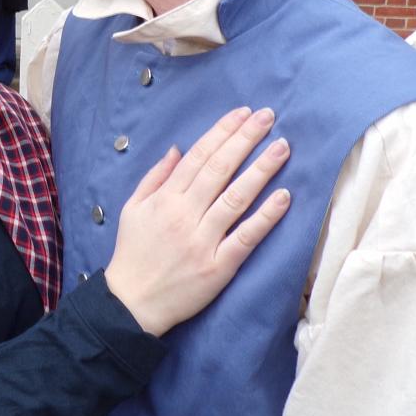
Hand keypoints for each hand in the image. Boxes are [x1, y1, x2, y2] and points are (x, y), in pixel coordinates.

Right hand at [103, 107, 290, 336]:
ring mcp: (204, 240)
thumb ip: (155, 177)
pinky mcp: (218, 266)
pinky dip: (266, 216)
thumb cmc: (133, 252)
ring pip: (236, 197)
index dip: (223, 132)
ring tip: (282, 147)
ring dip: (261, 169)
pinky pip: (246, 237)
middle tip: (269, 117)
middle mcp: (185, 214)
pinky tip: (284, 196)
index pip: (199, 156)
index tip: (243, 113)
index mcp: (165, 198)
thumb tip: (178, 149)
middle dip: (245, 139)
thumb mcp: (132, 208)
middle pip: (219, 169)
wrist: (132, 302)